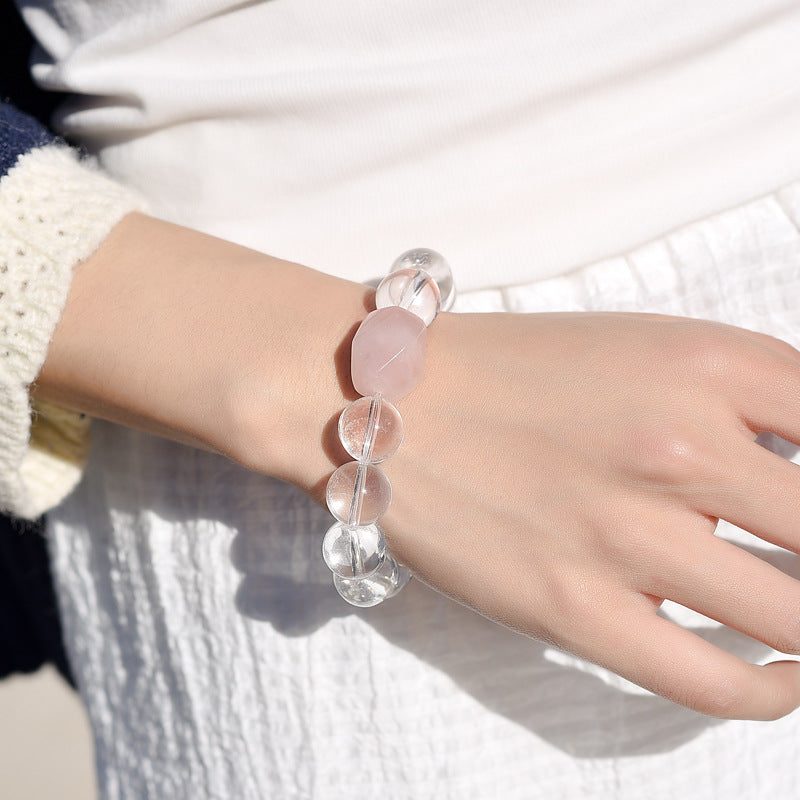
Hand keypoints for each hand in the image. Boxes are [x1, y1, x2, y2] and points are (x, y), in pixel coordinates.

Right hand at [376, 311, 799, 719]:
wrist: (393, 402)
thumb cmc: (515, 371)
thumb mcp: (644, 347)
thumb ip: (747, 398)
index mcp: (707, 364)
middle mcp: (678, 446)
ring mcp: (626, 534)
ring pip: (798, 618)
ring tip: (797, 610)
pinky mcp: (573, 608)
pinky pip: (713, 681)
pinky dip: (773, 692)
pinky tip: (783, 677)